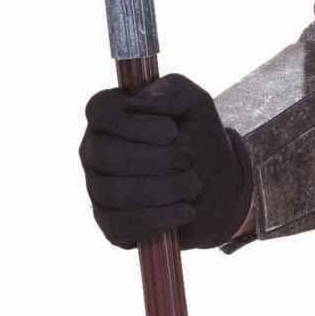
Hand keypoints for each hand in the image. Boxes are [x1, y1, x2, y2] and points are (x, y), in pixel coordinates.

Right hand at [78, 73, 252, 249]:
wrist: (220, 187)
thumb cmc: (199, 139)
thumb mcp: (196, 104)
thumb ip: (173, 89)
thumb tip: (142, 101)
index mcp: (107, 116)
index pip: (99, 113)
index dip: (135, 124)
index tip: (171, 131)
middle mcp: (94, 151)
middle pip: (105, 155)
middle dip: (156, 159)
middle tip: (188, 158)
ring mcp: (98, 189)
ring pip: (113, 192)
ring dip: (164, 189)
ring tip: (193, 185)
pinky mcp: (110, 224)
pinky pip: (119, 226)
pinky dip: (157, 220)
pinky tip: (185, 211)